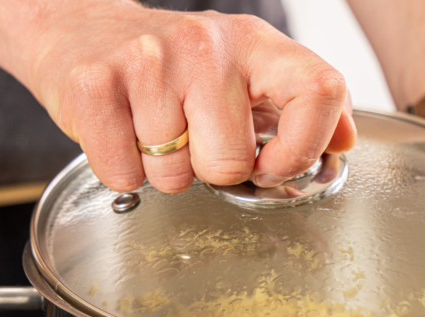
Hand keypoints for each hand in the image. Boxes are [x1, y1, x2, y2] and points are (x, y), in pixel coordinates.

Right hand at [20, 2, 356, 191]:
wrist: (80, 32)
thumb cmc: (175, 67)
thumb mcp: (248, 72)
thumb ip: (302, 107)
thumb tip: (344, 141)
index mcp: (256, 45)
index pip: (320, 91)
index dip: (304, 148)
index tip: (273, 165)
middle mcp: (207, 46)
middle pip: (230, 163)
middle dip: (210, 169)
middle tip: (191, 137)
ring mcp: (149, 61)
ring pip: (173, 176)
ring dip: (163, 169)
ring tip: (152, 128)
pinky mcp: (95, 83)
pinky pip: (124, 173)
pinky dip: (122, 170)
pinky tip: (122, 132)